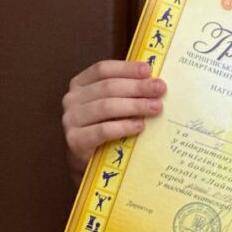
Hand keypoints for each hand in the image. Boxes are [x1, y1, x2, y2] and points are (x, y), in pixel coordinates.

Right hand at [61, 60, 165, 183]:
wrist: (89, 163)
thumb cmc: (106, 128)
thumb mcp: (114, 106)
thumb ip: (127, 91)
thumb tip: (156, 81)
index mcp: (80, 84)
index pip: (102, 69)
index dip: (126, 68)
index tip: (148, 70)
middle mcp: (72, 99)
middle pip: (108, 87)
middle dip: (137, 87)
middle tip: (160, 89)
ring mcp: (71, 120)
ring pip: (106, 106)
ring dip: (135, 105)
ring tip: (156, 107)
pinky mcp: (75, 140)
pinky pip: (103, 130)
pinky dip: (124, 127)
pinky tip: (140, 127)